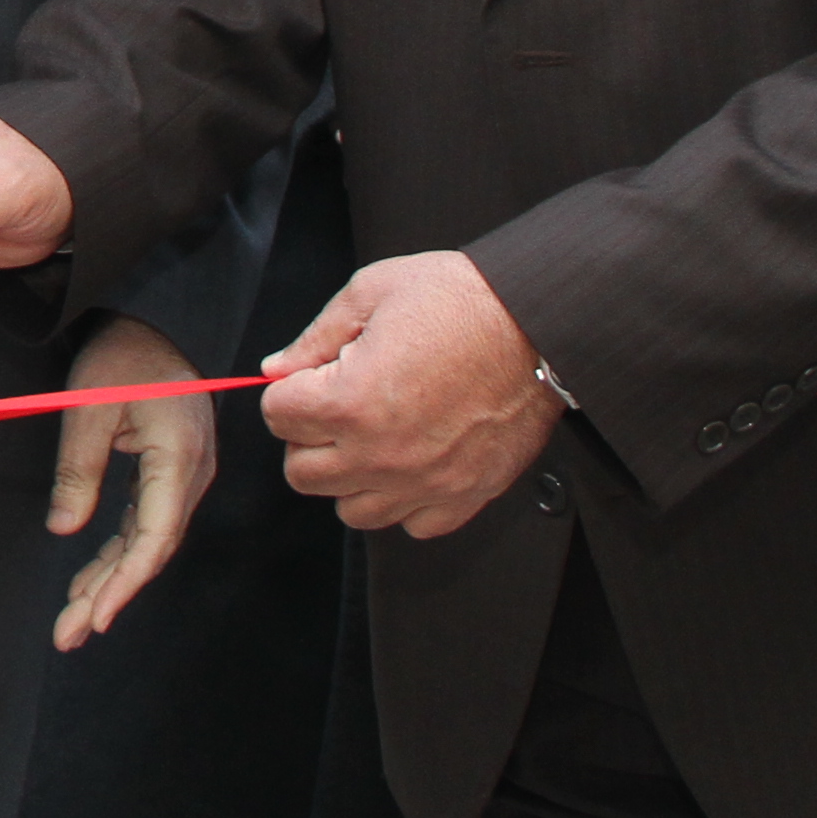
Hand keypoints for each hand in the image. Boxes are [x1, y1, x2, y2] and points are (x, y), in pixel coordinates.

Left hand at [47, 315, 215, 649]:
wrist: (154, 322)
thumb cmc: (123, 355)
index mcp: (179, 457)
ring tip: (73, 622)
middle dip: (109, 596)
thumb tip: (64, 528)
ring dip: (111, 582)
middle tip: (70, 635)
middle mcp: (189, 475)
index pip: (155, 536)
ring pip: (146, 543)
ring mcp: (182, 477)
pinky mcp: (168, 475)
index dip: (126, 583)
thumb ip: (78, 470)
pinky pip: (143, 525)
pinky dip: (116, 554)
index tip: (97, 616)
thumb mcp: (89, 407)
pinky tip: (89, 581)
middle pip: (151, 550)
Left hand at [250, 251, 559, 538]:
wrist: (540, 322)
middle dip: (309, 438)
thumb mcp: (372, 292)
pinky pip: (413, 525)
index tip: (312, 378)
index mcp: (350, 402)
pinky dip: (405, 500)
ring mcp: (424, 482)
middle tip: (336, 407)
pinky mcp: (465, 496)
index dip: (290, 390)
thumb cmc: (461, 301)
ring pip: (351, 511)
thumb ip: (314, 336)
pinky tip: (414, 460)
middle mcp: (381, 454)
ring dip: (350, 477)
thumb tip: (276, 367)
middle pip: (302, 474)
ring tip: (373, 436)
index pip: (277, 417)